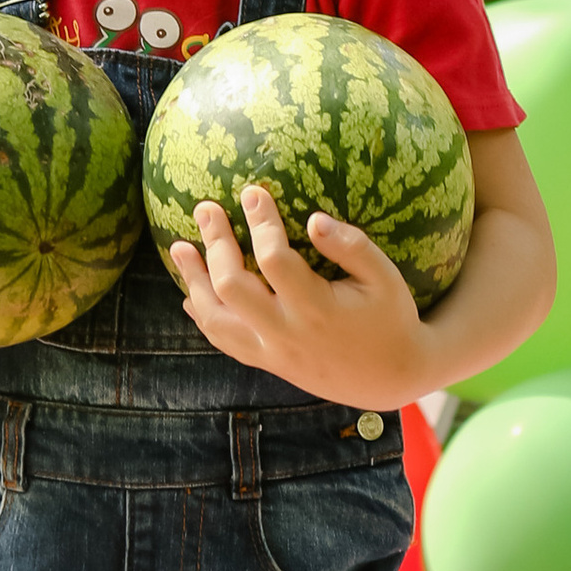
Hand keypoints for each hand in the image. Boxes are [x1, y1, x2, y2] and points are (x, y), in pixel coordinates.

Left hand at [167, 181, 429, 408]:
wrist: (389, 379)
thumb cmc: (391, 317)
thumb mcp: (385, 277)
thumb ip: (352, 246)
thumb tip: (313, 219)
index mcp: (318, 308)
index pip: (274, 260)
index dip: (261, 223)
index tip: (253, 192)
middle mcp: (288, 333)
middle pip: (233, 287)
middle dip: (216, 243)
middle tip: (207, 207)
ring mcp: (273, 352)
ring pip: (218, 320)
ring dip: (194, 282)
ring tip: (180, 247)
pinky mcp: (268, 363)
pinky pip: (225, 342)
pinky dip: (204, 317)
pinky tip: (190, 296)